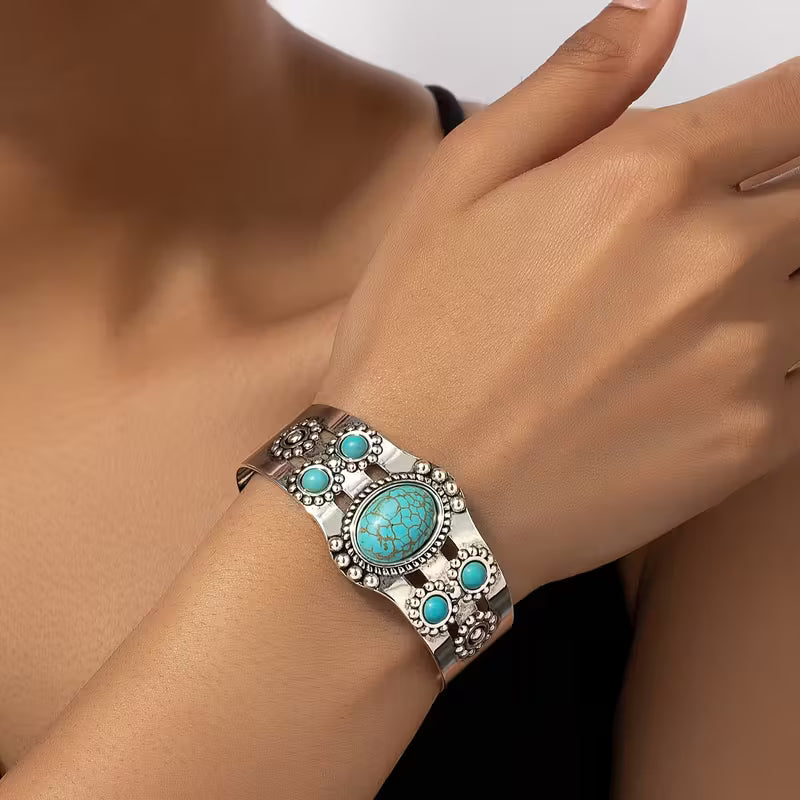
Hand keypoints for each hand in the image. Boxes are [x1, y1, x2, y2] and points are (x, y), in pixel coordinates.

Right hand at [320, 0, 799, 597]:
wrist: (414, 493)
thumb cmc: (418, 341)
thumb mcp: (460, 181)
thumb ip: (575, 83)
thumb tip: (661, 6)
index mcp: (648, 178)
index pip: (795, 102)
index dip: (795, 110)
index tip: (777, 133)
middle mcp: (716, 260)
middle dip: (774, 209)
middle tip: (695, 249)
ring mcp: (744, 359)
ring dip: (774, 292)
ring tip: (677, 325)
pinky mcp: (749, 444)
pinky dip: (777, 371)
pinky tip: (696, 384)